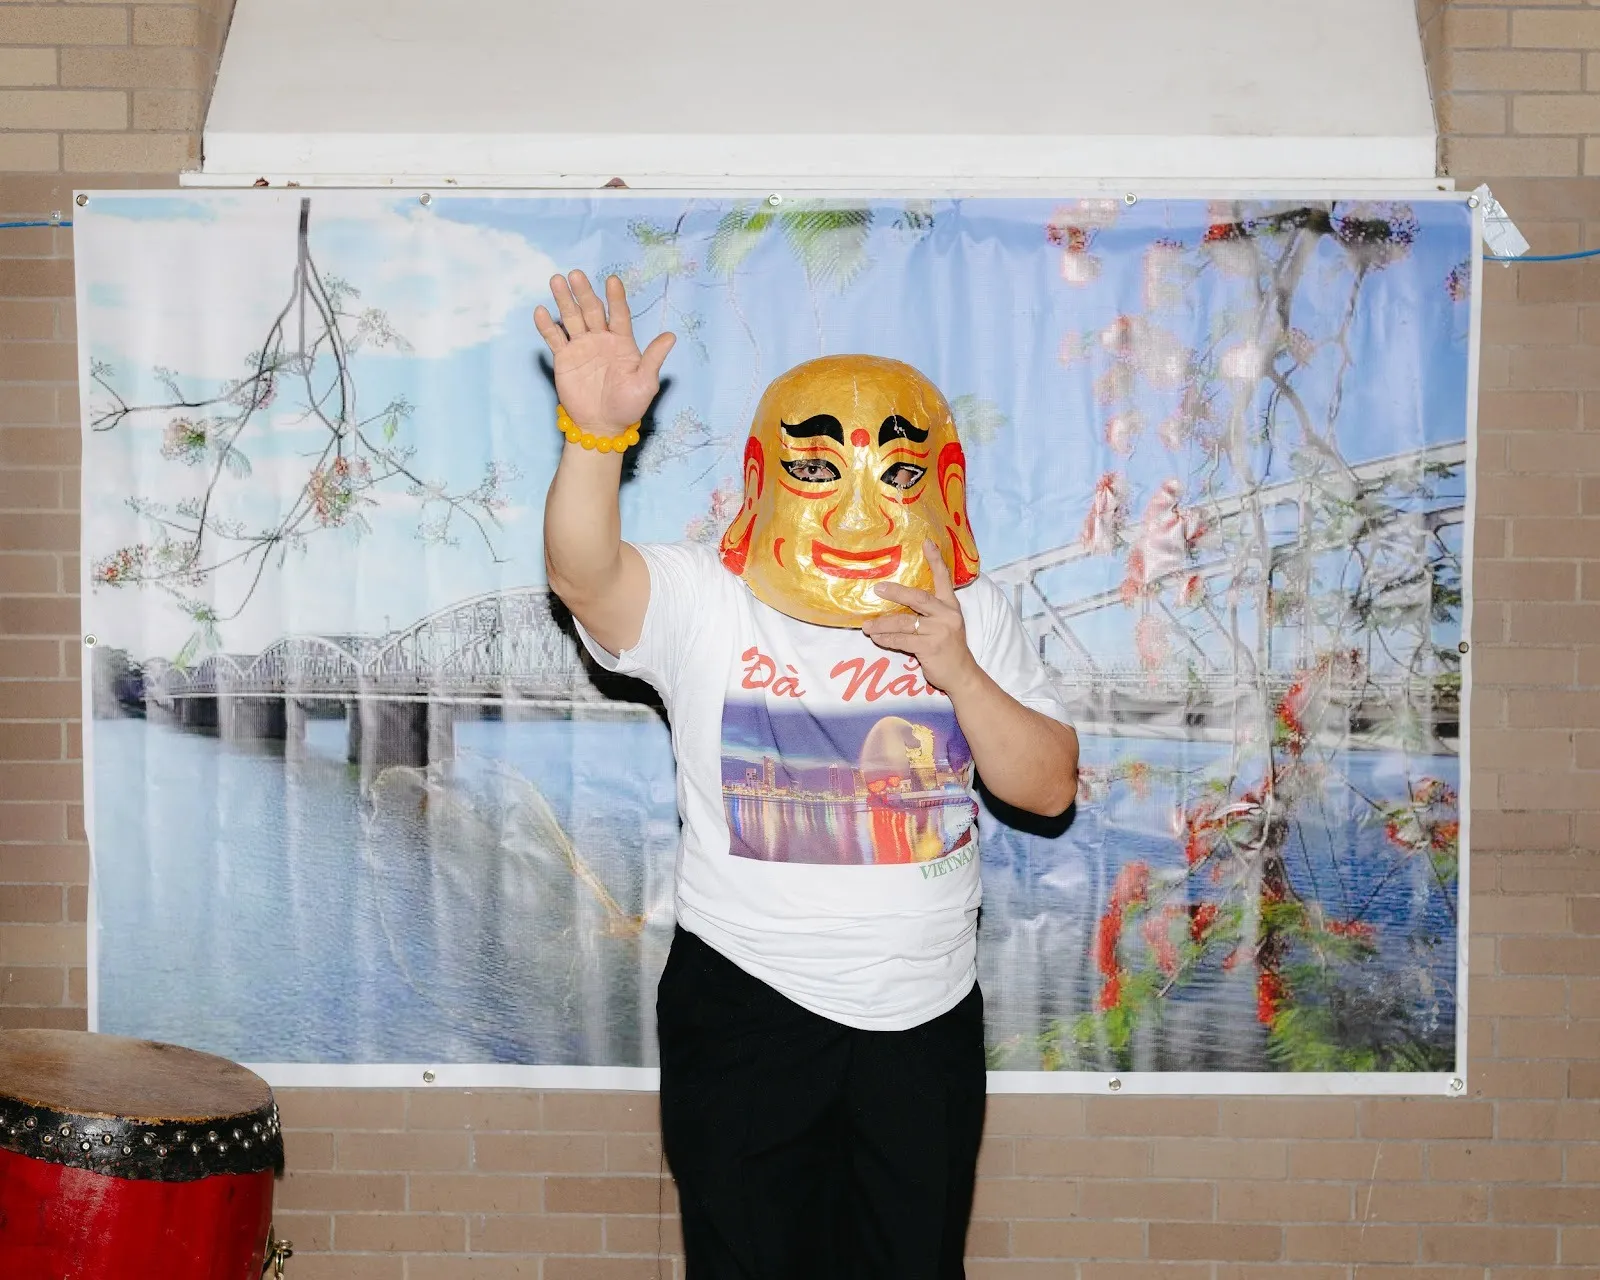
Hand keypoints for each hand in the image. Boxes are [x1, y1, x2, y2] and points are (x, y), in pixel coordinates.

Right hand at [533, 270, 674, 432]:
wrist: (602, 427)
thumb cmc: (628, 406)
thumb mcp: (645, 384)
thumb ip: (654, 358)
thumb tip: (672, 336)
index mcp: (622, 342)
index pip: (619, 314)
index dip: (616, 298)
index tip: (612, 280)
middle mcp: (601, 339)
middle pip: (592, 310)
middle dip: (584, 293)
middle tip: (576, 275)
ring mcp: (581, 347)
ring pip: (572, 318)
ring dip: (564, 300)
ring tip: (556, 281)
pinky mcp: (564, 359)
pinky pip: (554, 338)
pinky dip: (547, 326)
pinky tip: (541, 311)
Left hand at [861, 540, 980, 695]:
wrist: (962, 674)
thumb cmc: (949, 647)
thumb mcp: (946, 624)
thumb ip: (930, 612)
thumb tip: (901, 601)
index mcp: (950, 606)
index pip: (944, 579)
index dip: (935, 560)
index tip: (926, 542)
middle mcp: (946, 615)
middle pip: (918, 598)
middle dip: (896, 593)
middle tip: (877, 588)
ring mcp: (939, 632)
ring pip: (904, 623)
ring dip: (882, 624)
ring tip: (866, 626)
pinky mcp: (930, 648)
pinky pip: (902, 640)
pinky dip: (886, 639)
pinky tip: (877, 638)